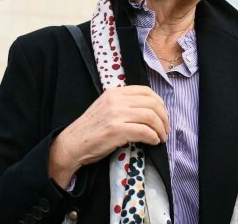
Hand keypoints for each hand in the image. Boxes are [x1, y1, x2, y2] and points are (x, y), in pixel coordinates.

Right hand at [49, 86, 168, 186]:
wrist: (71, 144)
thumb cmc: (91, 129)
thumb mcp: (107, 108)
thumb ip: (124, 104)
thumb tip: (151, 110)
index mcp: (115, 92)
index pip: (146, 91)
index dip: (160, 103)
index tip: (163, 115)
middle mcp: (116, 100)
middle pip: (152, 103)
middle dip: (164, 117)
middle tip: (166, 129)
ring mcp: (116, 114)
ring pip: (150, 116)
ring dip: (161, 128)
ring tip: (161, 137)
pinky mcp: (116, 130)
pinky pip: (144, 131)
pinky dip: (153, 137)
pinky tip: (154, 141)